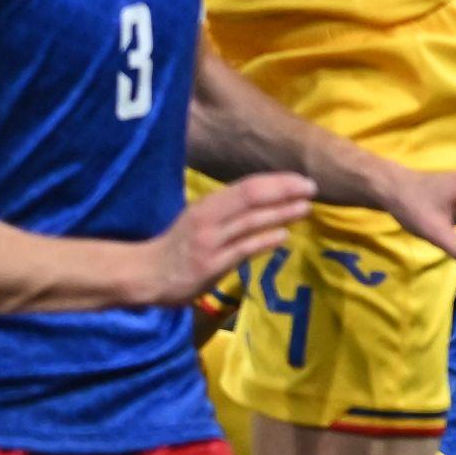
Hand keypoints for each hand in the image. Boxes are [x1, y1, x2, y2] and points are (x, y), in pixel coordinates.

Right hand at [142, 174, 312, 307]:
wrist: (144, 274)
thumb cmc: (174, 248)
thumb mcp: (198, 221)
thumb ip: (227, 213)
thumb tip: (263, 204)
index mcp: (207, 205)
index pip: (247, 185)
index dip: (276, 181)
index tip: (301, 179)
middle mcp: (209, 218)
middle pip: (251, 197)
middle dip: (284, 190)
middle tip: (311, 188)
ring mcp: (210, 241)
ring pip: (250, 221)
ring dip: (281, 213)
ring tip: (306, 208)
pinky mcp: (210, 265)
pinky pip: (242, 249)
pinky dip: (264, 240)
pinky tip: (284, 236)